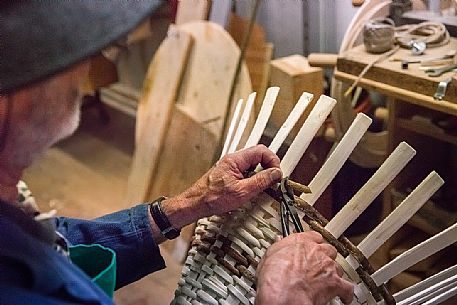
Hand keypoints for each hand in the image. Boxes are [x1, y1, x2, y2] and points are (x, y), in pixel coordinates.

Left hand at [161, 144, 281, 227]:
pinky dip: (253, 180)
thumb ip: (261, 181)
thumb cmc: (212, 198)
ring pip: (252, 165)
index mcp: (236, 160)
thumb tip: (276, 173)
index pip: (261, 151)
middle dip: (268, 167)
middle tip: (273, 181)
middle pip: (258, 156)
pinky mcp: (229, 175)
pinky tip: (252, 190)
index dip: (272, 161)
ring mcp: (230, 167)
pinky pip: (246, 173)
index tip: (277, 175)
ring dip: (261, 174)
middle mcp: (233, 160)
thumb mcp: (242, 191)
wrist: (195, 204)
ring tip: (264, 187)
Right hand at [256, 232, 353, 304]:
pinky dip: (346, 293)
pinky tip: (344, 297)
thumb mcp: (269, 255)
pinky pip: (347, 287)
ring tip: (328, 280)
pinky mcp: (335, 283)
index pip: (314, 236)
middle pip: (329, 250)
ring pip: (338, 267)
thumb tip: (278, 242)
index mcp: (301, 241)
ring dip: (334, 274)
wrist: (284, 291)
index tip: (312, 246)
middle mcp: (317, 251)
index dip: (314, 243)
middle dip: (325, 257)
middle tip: (318, 265)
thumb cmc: (275, 275)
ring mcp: (328, 266)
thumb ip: (278, 247)